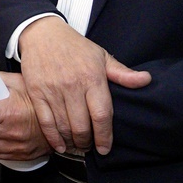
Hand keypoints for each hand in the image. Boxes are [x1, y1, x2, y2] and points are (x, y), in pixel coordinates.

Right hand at [18, 16, 151, 154]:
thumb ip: (122, 73)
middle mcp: (72, 86)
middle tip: (90, 147)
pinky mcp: (36, 92)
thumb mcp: (101, 56)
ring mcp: (52, 90)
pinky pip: (45, 121)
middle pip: (81, 126)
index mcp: (92, 78)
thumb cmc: (75, 46)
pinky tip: (59, 144)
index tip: (105, 148)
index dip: (104, 136)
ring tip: (76, 145)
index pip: (101, 115)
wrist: (42, 33)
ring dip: (71, 141)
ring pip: (63, 126)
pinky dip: (52, 137)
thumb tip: (146, 80)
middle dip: (87, 142)